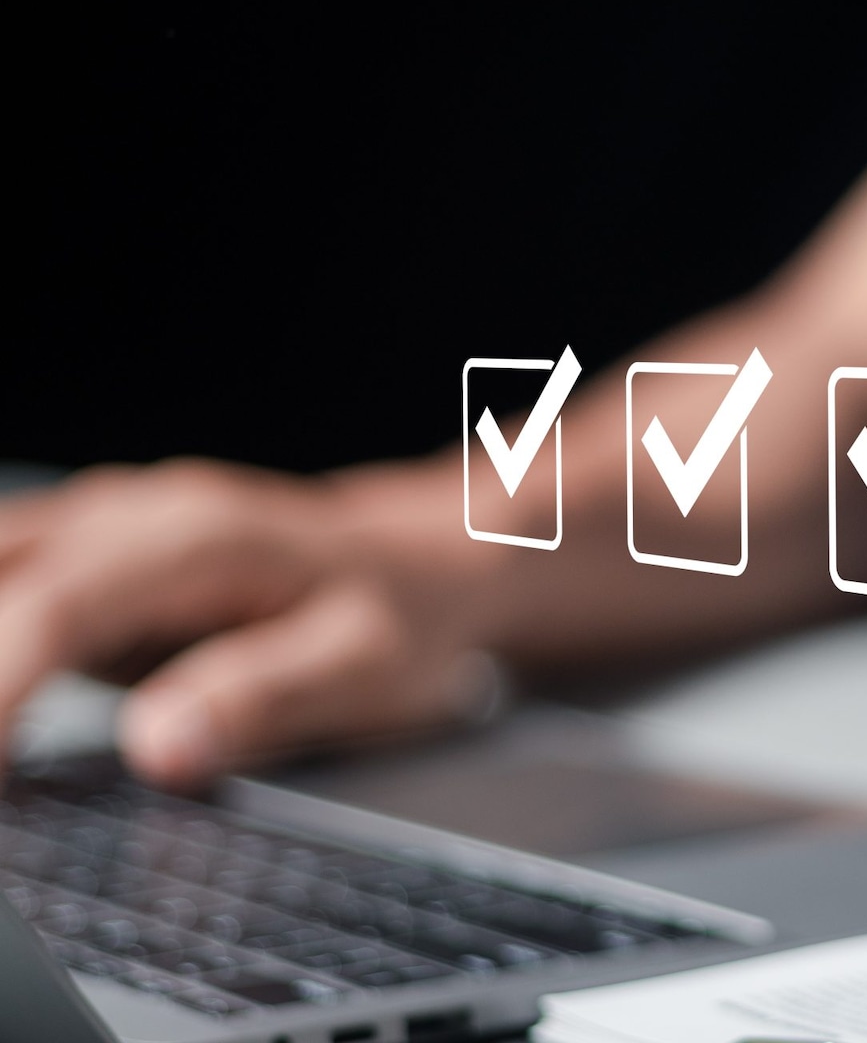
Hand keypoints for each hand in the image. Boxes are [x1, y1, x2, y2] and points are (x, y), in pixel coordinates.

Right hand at [0, 459, 500, 788]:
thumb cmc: (402, 613)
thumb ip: (262, 699)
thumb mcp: (366, 665)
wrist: (425, 561)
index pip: (58, 605)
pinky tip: (0, 712)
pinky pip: (3, 583)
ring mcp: (102, 529)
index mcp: (197, 539)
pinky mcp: (86, 561)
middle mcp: (132, 516)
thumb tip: (157, 749)